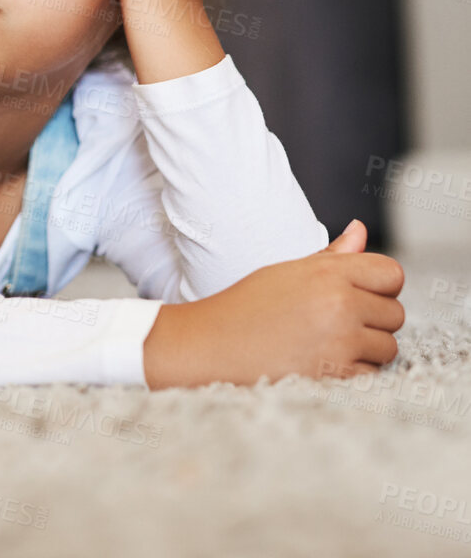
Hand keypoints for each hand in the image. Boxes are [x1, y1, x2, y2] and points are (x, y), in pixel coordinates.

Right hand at [142, 220, 405, 388]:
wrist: (210, 346)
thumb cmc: (246, 306)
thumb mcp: (286, 272)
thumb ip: (331, 256)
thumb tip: (360, 229)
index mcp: (328, 273)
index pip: (392, 274)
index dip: (379, 286)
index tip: (357, 295)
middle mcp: (339, 303)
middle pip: (394, 313)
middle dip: (371, 321)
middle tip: (332, 323)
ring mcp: (340, 340)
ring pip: (388, 347)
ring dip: (365, 349)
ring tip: (325, 344)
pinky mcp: (336, 374)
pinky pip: (371, 373)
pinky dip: (353, 372)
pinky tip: (321, 363)